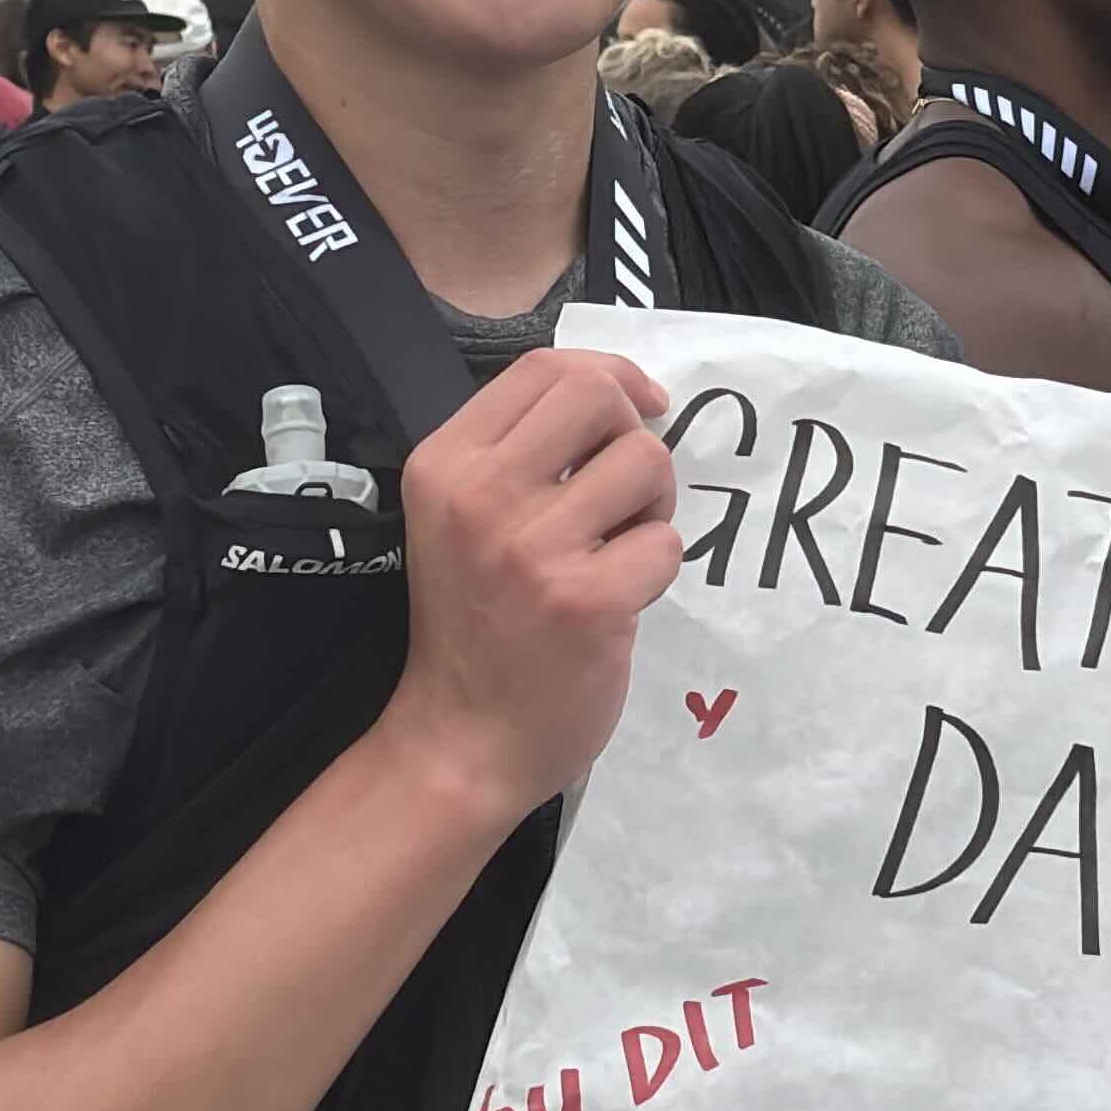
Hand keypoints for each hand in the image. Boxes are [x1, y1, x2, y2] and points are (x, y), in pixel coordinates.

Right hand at [385, 345, 684, 830]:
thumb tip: (623, 394)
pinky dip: (656, 571)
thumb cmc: (473, 627)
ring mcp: (532, 549)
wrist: (461, 742)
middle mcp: (480, 495)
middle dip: (633, 437)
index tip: (639, 407)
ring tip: (618, 550)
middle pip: (599, 397)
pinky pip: (666, 545)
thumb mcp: (461, 519)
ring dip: (652, 507)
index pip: (544, 368)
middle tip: (625, 494)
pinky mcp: (587, 602)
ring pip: (646, 464)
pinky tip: (619, 599)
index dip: (609, 375)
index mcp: (444, 464)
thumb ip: (521, 454)